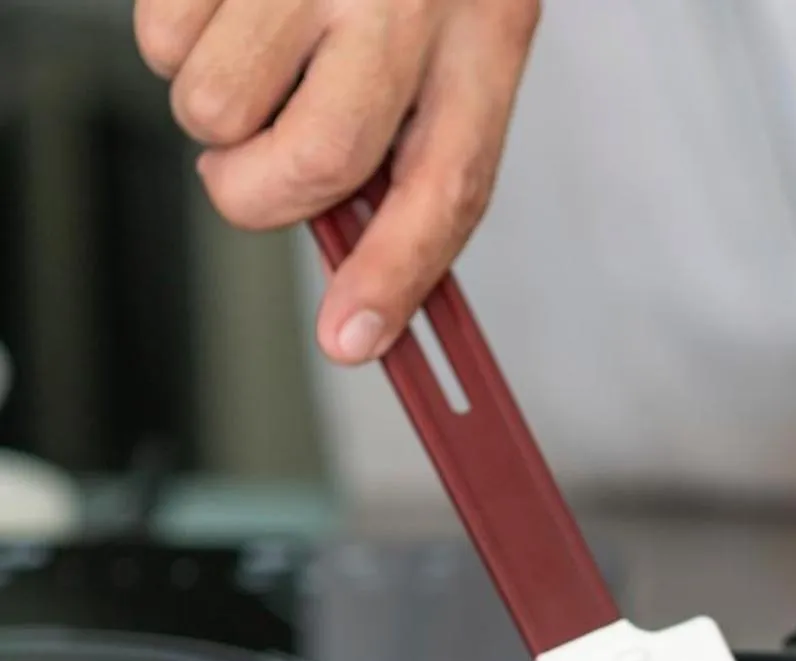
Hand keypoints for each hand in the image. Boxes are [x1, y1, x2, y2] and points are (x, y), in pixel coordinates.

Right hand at [134, 0, 540, 365]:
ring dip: (214, 106)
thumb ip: (421, 136)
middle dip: (260, 195)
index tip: (354, 343)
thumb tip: (363, 265)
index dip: (399, 277)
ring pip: (212, 107)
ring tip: (258, 44)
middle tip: (253, 168)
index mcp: (485, 30)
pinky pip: (158, 36)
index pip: (448, 186)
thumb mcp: (465, 27)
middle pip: (314, 162)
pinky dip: (175, 37)